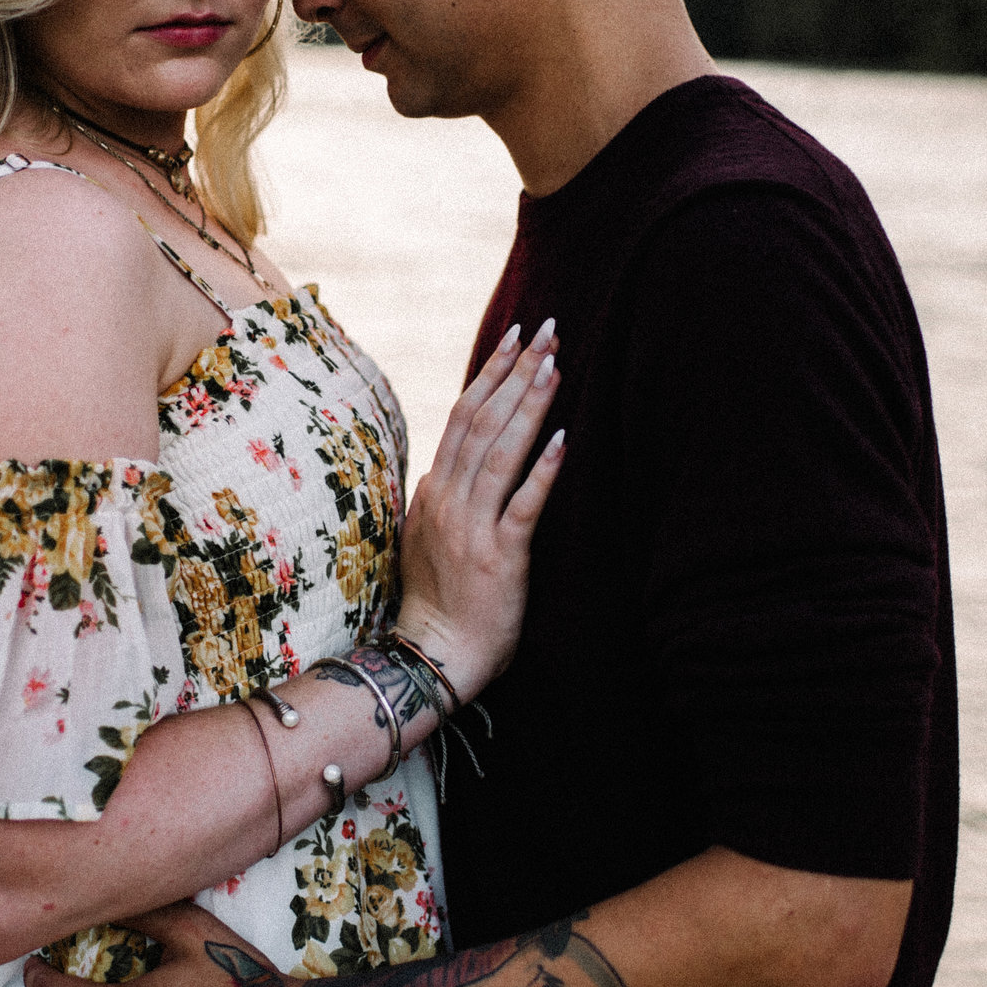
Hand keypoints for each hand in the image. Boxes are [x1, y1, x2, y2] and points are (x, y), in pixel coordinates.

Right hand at [395, 319, 564, 698]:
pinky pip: (522, 505)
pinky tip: (562, 438)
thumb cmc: (438, 602)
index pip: (461, 415)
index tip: (513, 337)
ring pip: (501, 452)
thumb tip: (438, 469)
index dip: (489, 373)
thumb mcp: (424, 538)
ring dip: (529, 406)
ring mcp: (472, 526)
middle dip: (516, 373)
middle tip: (546, 330)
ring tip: (555, 366)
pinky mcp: (499, 556)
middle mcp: (450, 500)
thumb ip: (434, 499)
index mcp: (434, 490)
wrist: (435, 655)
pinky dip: (541, 469)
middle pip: (483, 422)